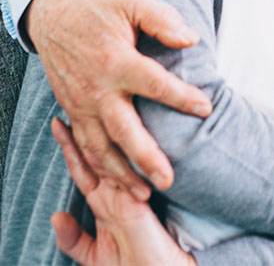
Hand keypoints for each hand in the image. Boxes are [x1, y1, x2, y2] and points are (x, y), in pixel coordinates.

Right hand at [26, 0, 211, 196]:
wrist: (54, 16)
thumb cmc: (100, 9)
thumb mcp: (132, 1)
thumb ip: (162, 19)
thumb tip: (191, 40)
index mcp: (117, 61)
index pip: (155, 84)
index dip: (182, 98)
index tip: (206, 109)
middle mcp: (98, 89)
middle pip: (125, 132)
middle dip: (147, 159)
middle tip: (168, 180)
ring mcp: (82, 105)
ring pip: (101, 149)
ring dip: (121, 174)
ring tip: (142, 194)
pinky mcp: (72, 111)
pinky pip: (83, 146)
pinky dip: (98, 167)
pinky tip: (113, 181)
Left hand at [51, 118, 195, 265]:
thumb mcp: (97, 257)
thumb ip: (75, 239)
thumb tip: (55, 217)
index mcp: (106, 205)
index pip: (85, 169)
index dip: (70, 148)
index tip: (58, 124)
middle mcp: (117, 195)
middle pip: (95, 156)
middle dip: (79, 131)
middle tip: (70, 103)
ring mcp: (128, 196)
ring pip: (109, 159)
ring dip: (96, 135)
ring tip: (84, 108)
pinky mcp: (137, 204)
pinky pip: (121, 175)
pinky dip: (111, 155)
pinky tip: (105, 135)